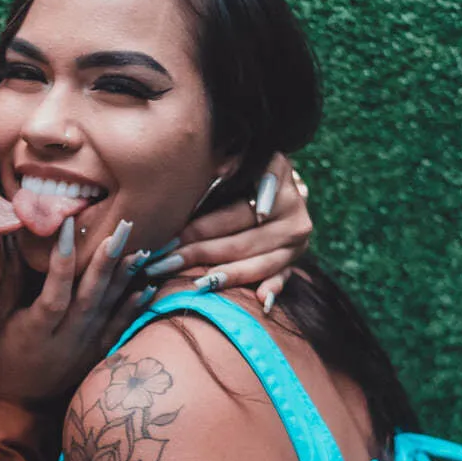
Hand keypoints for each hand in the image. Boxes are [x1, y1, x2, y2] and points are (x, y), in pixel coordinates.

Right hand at [0, 217, 155, 402]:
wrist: (15, 408)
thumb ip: (9, 283)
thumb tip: (17, 243)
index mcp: (36, 331)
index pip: (55, 292)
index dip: (63, 260)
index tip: (70, 225)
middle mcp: (66, 340)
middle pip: (90, 297)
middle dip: (107, 260)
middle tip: (123, 227)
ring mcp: (85, 349)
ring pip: (109, 309)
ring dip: (126, 277)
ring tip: (142, 247)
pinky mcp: (96, 356)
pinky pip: (118, 329)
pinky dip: (134, 308)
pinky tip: (147, 286)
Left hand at [147, 152, 312, 312]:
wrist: (276, 185)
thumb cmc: (243, 172)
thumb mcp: (240, 160)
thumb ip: (230, 162)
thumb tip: (222, 168)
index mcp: (281, 184)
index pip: (235, 214)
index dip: (203, 228)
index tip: (173, 239)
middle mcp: (294, 215)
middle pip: (242, 242)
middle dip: (200, 254)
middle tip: (165, 264)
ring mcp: (296, 241)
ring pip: (260, 264)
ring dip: (227, 276)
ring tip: (197, 285)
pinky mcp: (293, 260)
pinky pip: (283, 277)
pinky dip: (273, 289)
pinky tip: (261, 300)